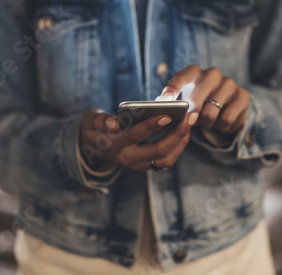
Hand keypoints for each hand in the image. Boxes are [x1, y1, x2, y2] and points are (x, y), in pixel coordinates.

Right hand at [79, 109, 198, 170]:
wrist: (92, 148)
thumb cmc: (95, 127)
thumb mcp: (91, 120)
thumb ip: (100, 120)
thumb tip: (114, 123)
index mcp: (114, 144)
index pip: (135, 135)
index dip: (151, 125)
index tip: (167, 115)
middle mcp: (127, 157)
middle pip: (158, 150)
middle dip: (177, 133)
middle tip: (190, 116)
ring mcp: (138, 164)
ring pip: (165, 159)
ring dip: (181, 141)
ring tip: (190, 122)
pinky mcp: (145, 166)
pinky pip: (166, 161)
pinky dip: (178, 147)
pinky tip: (185, 131)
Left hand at [159, 65, 249, 133]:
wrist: (226, 110)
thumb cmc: (198, 105)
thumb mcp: (184, 103)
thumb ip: (174, 103)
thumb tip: (161, 106)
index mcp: (194, 72)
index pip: (181, 78)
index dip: (172, 90)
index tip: (165, 101)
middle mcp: (212, 73)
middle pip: (196, 98)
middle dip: (190, 115)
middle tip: (190, 122)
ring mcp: (229, 83)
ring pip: (210, 112)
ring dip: (206, 124)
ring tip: (207, 122)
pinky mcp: (243, 95)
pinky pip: (227, 119)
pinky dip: (221, 126)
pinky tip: (221, 122)